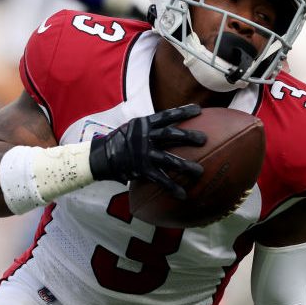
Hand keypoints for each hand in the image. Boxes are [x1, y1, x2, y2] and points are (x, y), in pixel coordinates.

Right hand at [89, 104, 205, 198]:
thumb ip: (150, 128)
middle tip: (204, 140)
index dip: (183, 112)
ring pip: (168, 159)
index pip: (166, 115)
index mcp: (144, 124)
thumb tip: (171, 127)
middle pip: (170, 134)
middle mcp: (144, 137)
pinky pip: (159, 179)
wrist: (101, 157)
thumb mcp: (133, 128)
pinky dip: (171, 187)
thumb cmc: (121, 141)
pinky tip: (183, 195)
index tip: (199, 110)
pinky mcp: (141, 170)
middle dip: (188, 137)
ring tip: (200, 172)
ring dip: (185, 165)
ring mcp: (142, 154)